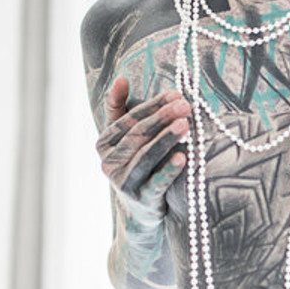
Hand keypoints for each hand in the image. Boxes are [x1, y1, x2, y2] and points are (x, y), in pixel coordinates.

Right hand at [97, 77, 191, 222]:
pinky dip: (168, 171)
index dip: (152, 105)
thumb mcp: (124, 137)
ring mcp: (124, 183)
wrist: (141, 211)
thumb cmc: (136, 164)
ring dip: (166, 139)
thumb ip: (120, 108)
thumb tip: (121, 78)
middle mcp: (110, 163)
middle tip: (185, 105)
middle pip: (138, 136)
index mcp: (104, 143)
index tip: (176, 93)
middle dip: (162, 118)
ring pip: (146, 156)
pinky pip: (156, 183)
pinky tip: (183, 158)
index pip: (129, 119)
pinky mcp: (142, 200)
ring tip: (184, 125)